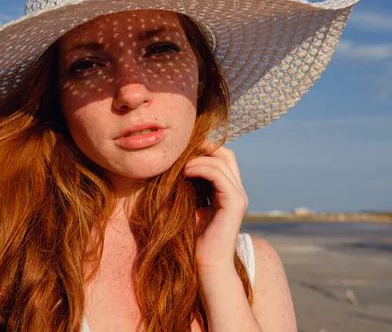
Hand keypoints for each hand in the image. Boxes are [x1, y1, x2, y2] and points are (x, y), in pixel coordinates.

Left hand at [184, 139, 248, 271]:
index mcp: (227, 191)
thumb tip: (174, 167)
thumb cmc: (192, 238)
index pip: (222, 158)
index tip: (181, 149)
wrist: (205, 264)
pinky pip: (220, 175)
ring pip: (222, 162)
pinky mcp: (235, 203)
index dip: (204, 149)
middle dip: (204, 147)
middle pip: (226, 155)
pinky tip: (186, 171)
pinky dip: (202, 168)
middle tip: (182, 149)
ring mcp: (238, 196)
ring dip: (199, 158)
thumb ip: (189, 186)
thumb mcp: (189, 205)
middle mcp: (236, 191)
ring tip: (181, 165)